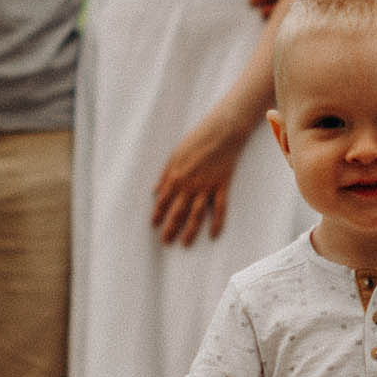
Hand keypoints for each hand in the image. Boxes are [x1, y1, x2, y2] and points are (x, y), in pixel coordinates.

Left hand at [152, 110, 249, 246]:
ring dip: (190, 231)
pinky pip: (219, 208)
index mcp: (175, 176)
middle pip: (177, 212)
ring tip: (185, 244)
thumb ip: (165, 175)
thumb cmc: (197, 140)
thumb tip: (155, 190)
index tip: (154, 225)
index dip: (157, 214)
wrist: (222, 132)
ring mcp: (207, 187)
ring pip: (196, 214)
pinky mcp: (222, 186)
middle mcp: (189, 185)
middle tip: (165, 241)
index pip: (163, 201)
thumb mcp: (175, 155)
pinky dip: (217, 223)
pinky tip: (214, 235)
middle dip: (170, 228)